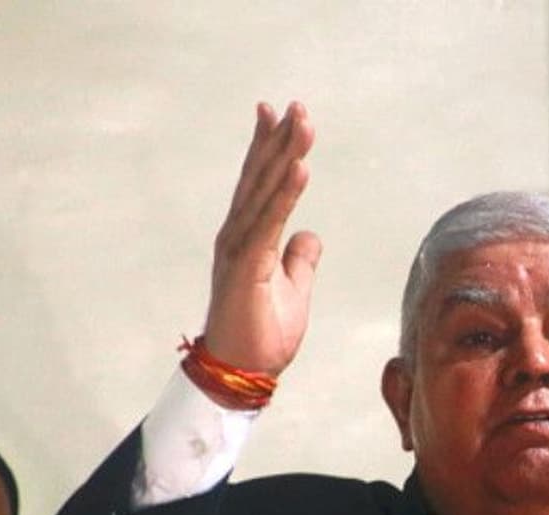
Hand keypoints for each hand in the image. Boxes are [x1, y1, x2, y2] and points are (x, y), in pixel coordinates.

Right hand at [203, 101, 321, 374]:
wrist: (241, 373)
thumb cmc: (262, 336)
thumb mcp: (293, 289)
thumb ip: (300, 260)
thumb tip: (310, 235)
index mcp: (247, 238)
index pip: (259, 184)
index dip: (269, 147)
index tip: (280, 114)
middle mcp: (238, 236)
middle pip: (260, 177)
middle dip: (279, 139)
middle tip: (296, 105)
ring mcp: (239, 248)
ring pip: (265, 191)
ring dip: (285, 155)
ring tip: (303, 123)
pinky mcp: (247, 266)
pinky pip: (270, 222)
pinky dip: (286, 193)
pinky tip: (300, 167)